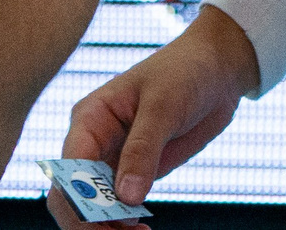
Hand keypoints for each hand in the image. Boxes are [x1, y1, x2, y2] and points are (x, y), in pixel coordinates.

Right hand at [46, 5, 258, 225]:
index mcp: (90, 118)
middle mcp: (94, 141)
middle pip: (73, 194)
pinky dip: (124, 223)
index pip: (70, 168)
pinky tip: (142, 229)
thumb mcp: (164, 106)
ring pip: (94, 205)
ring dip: (107, 227)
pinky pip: (119, 205)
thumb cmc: (185, 73)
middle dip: (88, 222)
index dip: (78, 200)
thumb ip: (143, 149)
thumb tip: (126, 198)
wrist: (216, 71)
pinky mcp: (134, 171)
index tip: (102, 224)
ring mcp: (112, 159)